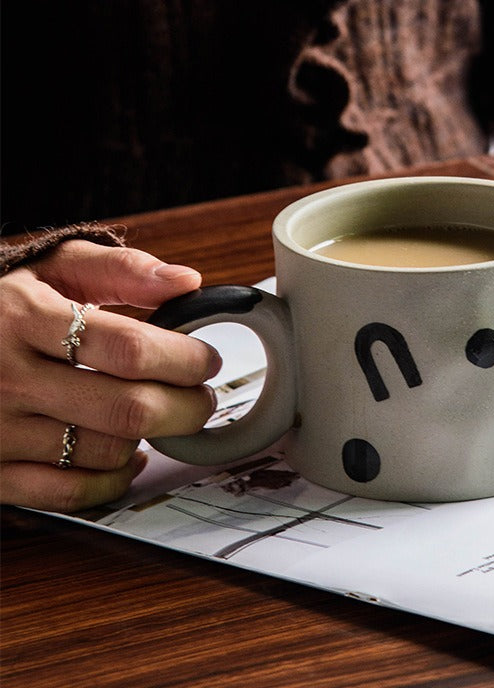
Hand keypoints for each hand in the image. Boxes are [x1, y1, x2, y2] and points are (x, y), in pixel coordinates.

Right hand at [0, 240, 221, 511]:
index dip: (184, 358)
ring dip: (149, 438)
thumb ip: (120, 270)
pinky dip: (112, 479)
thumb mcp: (51, 267)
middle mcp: (7, 378)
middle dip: (186, 407)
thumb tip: (185, 282)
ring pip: (106, 452)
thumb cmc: (2, 306)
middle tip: (201, 397)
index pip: (129, 349)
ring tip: (157, 414)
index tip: (206, 360)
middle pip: (128, 408)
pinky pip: (69, 493)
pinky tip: (127, 456)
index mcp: (25, 317)